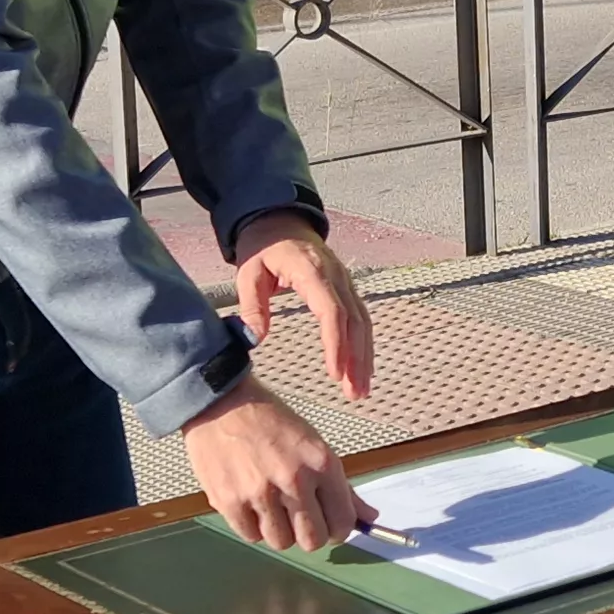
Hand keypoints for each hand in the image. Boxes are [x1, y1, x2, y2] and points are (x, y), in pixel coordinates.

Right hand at [180, 378, 364, 549]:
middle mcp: (293, 481)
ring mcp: (259, 493)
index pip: (342, 522)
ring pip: (281, 543)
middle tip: (300, 517)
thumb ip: (343, 488)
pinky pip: (251, 537)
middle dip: (310, 533)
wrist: (222, 404)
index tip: (329, 522)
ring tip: (273, 506)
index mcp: (321, 464)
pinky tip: (252, 504)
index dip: (338, 528)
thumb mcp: (315, 445)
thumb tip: (369, 518)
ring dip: (280, 531)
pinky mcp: (229, 502)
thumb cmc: (272, 422)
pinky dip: (254, 527)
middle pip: (312, 540)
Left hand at [229, 211, 370, 402]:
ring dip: (364, 356)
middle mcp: (335, 275)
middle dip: (357, 359)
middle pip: (354, 321)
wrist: (278, 220)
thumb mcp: (248, 273)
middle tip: (355, 393)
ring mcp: (344, 280)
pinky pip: (360, 316)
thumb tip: (256, 339)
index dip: (336, 344)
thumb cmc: (262, 247)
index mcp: (311, 271)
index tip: (334, 374)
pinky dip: (363, 343)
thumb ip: (252, 306)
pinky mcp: (345, 287)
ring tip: (361, 389)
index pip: (331, 311)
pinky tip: (361, 366)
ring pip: (362, 321)